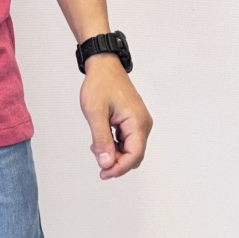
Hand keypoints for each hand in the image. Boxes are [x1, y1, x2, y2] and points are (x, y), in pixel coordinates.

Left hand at [80, 55, 152, 179]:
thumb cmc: (100, 83)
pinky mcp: (133, 119)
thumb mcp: (95, 112)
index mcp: (138, 122)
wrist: (103, 64)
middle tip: (97, 160)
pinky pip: (127, 139)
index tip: (103, 173)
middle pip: (133, 155)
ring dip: (114, 153)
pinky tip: (101, 140)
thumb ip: (101, 139)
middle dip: (116, 161)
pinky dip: (114, 144)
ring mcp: (139, 121)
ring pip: (129, 148)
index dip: (119, 168)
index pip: (134, 155)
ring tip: (96, 145)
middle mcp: (143, 124)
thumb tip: (106, 163)